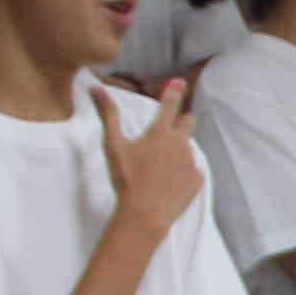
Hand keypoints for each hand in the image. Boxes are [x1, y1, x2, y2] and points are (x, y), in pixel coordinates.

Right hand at [103, 79, 205, 240]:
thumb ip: (109, 116)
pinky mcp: (198, 179)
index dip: (175, 91)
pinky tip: (169, 183)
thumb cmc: (127, 178)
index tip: (180, 81)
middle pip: (189, 122)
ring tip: (161, 168)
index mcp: (160, 133)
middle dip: (182, 121)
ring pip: (188, 149)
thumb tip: (97, 88)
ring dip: (178, 152)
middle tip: (169, 131)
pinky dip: (183, 173)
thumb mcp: (113, 146)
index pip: (170, 105)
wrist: (145, 213)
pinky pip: (192, 170)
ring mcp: (191, 162)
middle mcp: (181, 143)